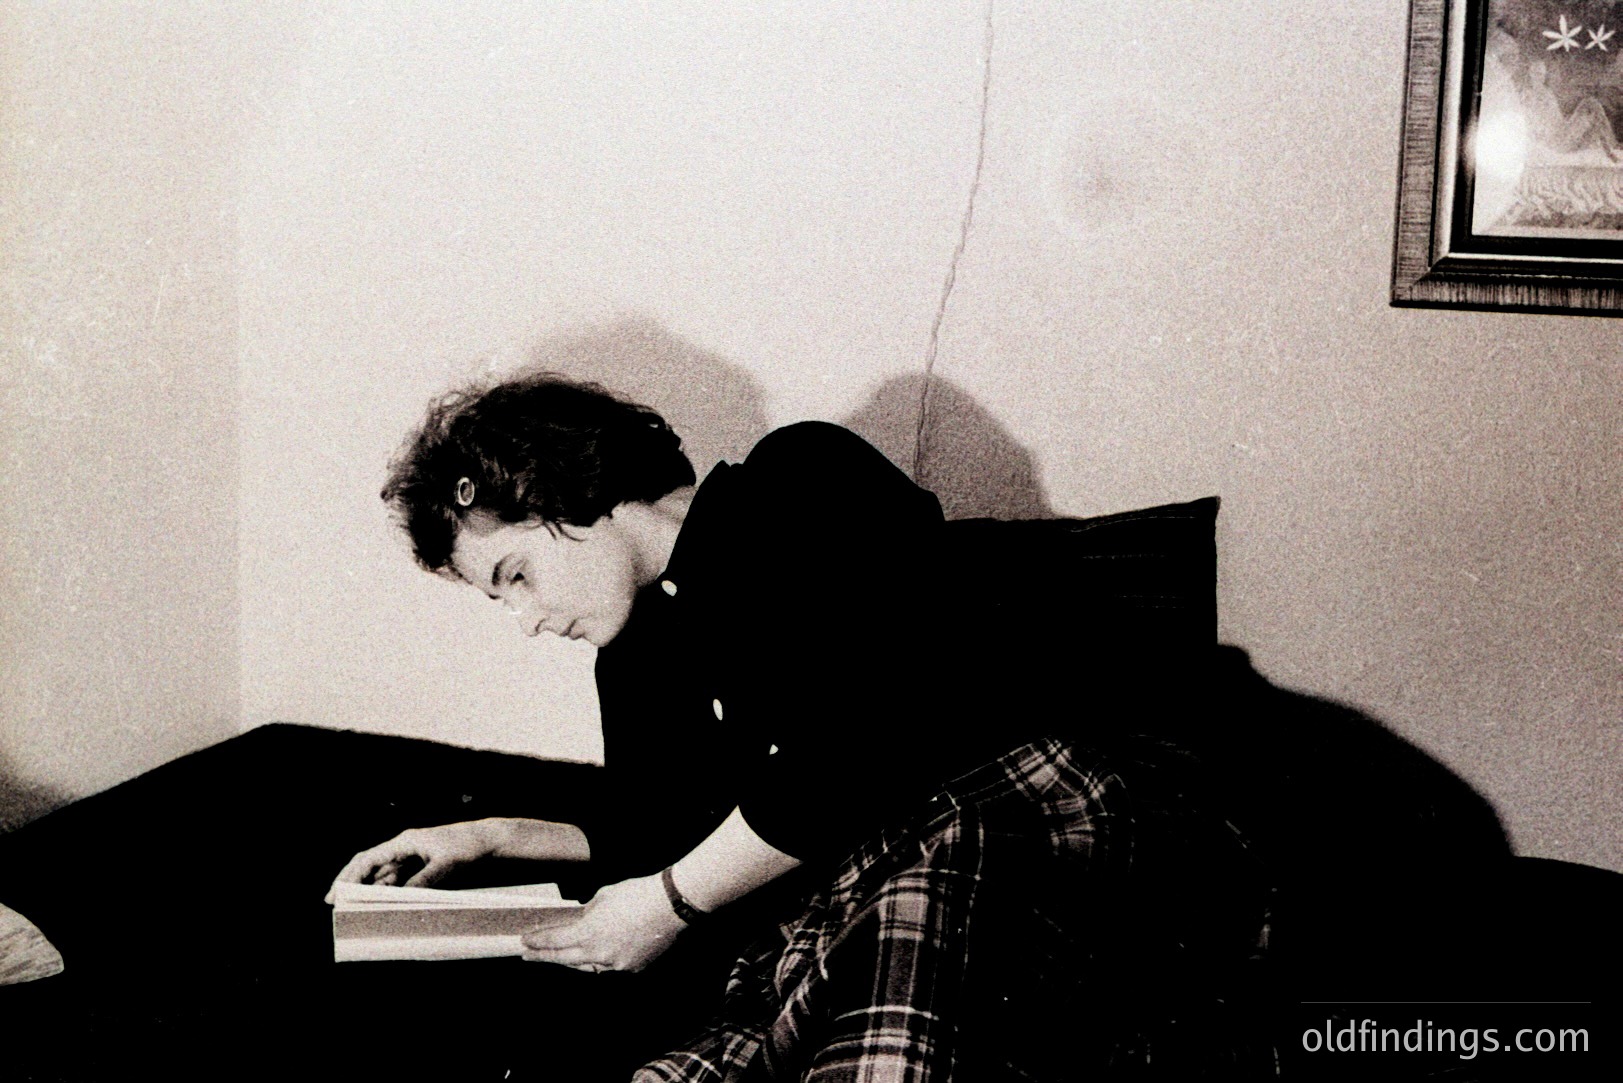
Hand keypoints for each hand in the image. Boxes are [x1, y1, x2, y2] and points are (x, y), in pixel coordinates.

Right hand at [326, 821, 495, 900]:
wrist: (487, 840)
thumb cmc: (467, 846)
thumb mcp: (446, 865)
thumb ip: (424, 881)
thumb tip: (403, 896)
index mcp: (405, 842)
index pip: (369, 858)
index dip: (350, 875)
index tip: (337, 892)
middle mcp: (404, 848)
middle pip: (370, 866)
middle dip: (352, 883)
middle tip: (335, 903)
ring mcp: (412, 857)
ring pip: (383, 876)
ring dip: (370, 890)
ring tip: (357, 909)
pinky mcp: (421, 866)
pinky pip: (398, 880)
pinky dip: (388, 892)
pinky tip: (382, 904)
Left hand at [520, 873, 685, 973]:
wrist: (672, 903)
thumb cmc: (638, 893)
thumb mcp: (604, 896)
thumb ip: (588, 912)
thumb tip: (581, 920)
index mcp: (589, 932)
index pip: (555, 941)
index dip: (538, 941)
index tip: (524, 941)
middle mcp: (599, 953)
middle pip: (564, 959)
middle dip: (544, 957)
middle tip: (528, 955)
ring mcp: (617, 964)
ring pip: (587, 966)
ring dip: (572, 961)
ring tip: (560, 956)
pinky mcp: (633, 967)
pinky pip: (610, 966)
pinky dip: (600, 960)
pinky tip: (596, 953)